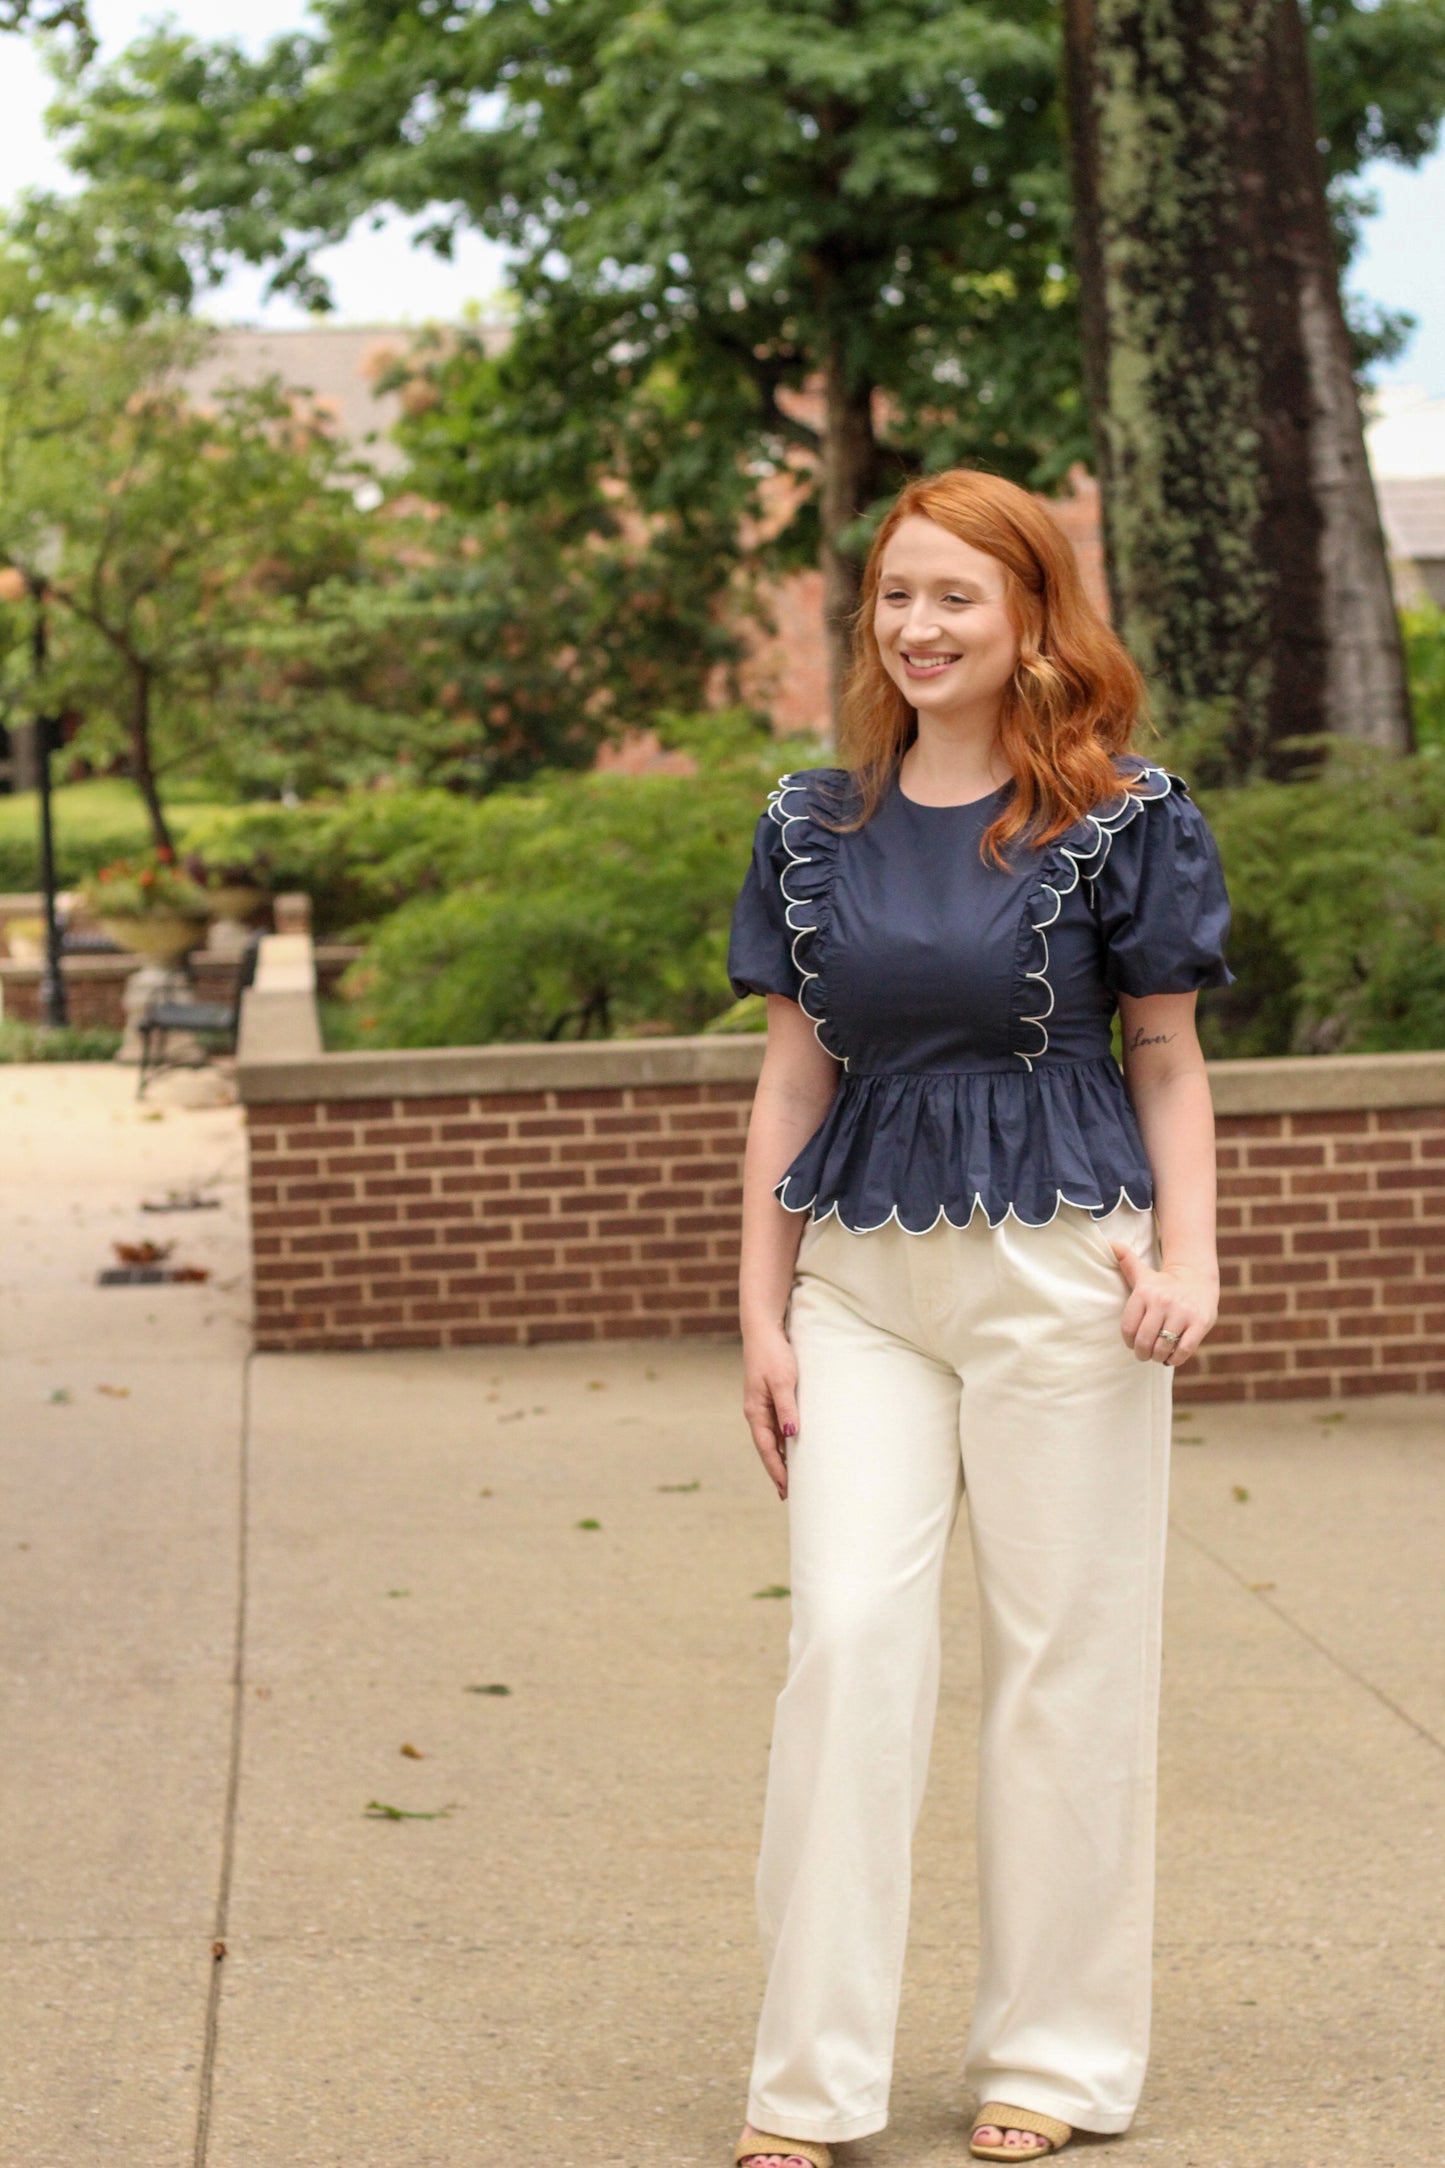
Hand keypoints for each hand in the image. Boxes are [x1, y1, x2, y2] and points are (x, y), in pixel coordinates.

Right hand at [742, 1322, 798, 1498]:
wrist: (762, 1328)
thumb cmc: (773, 1353)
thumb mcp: (783, 1381)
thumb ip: (787, 1408)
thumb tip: (791, 1436)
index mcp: (756, 1411)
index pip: (767, 1449)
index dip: (777, 1470)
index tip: (786, 1490)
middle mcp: (756, 1412)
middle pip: (767, 1448)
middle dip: (777, 1470)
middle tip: (789, 1494)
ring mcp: (762, 1405)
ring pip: (771, 1438)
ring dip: (781, 1457)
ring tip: (792, 1476)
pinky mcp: (769, 1396)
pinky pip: (775, 1425)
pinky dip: (783, 1440)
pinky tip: (792, 1447)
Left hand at [1109, 1247, 1217, 1365]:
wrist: (1198, 1278)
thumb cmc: (1163, 1283)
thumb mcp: (1143, 1273)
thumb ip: (1126, 1262)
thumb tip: (1110, 1244)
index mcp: (1145, 1292)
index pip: (1128, 1328)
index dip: (1129, 1341)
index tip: (1133, 1343)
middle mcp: (1163, 1301)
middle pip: (1144, 1340)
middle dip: (1142, 1353)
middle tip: (1145, 1354)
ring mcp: (1182, 1312)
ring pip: (1162, 1347)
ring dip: (1158, 1357)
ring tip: (1158, 1356)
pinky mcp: (1200, 1323)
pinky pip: (1183, 1350)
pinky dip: (1175, 1359)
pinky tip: (1172, 1357)